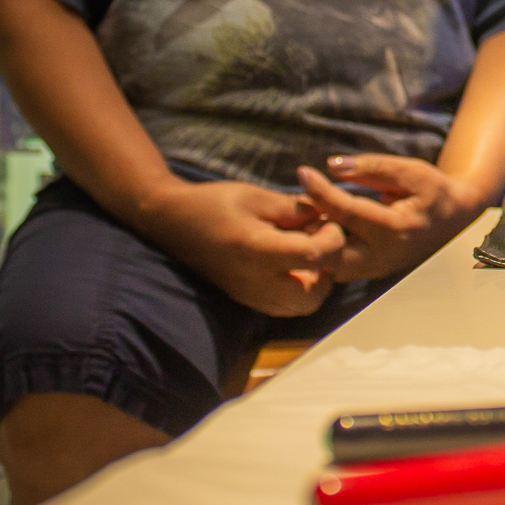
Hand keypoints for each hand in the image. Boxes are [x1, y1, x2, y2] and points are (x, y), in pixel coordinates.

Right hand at [132, 179, 344, 317]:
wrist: (172, 221)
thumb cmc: (214, 203)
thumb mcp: (257, 197)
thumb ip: (295, 209)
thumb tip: (326, 215)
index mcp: (258, 251)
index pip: (313, 256)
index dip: (332, 239)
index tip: (328, 221)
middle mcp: (256, 282)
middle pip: (314, 295)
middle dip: (329, 269)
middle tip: (323, 243)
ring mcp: (251, 296)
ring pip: (303, 306)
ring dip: (317, 282)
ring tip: (310, 253)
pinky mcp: (248, 300)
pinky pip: (286, 307)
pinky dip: (301, 290)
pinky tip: (294, 264)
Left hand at [295, 155, 490, 281]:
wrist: (455, 218)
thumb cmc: (433, 191)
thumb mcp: (410, 171)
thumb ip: (372, 168)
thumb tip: (332, 166)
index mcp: (396, 229)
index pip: (347, 211)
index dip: (321, 191)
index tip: (303, 172)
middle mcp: (384, 256)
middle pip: (332, 251)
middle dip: (311, 229)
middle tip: (299, 202)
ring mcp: (376, 270)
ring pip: (330, 266)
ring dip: (315, 242)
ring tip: (305, 214)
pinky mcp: (370, 273)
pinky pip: (336, 267)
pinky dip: (323, 249)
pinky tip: (318, 226)